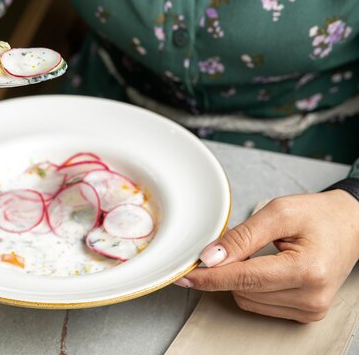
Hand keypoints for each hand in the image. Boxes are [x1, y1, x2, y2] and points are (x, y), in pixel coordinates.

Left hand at [176, 190, 358, 322]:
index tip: (184, 274)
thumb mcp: (278, 212)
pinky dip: (251, 287)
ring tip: (262, 254)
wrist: (350, 226)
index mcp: (307, 270)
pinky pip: (258, 304)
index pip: (244, 278)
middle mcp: (311, 296)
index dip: (209, 276)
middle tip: (236, 245)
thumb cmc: (318, 215)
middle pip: (242, 290)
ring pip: (246, 300)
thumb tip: (209, 257)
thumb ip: (241, 236)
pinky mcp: (306, 314)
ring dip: (240, 279)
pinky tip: (266, 269)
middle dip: (227, 269)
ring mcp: (310, 309)